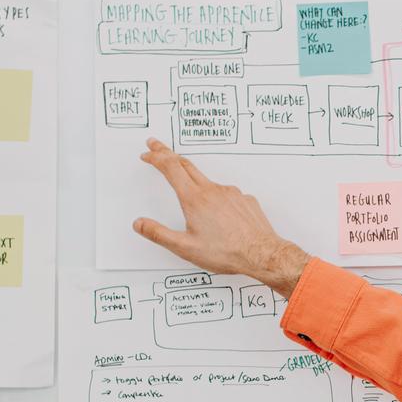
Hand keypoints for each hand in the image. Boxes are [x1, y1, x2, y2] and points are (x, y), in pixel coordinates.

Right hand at [134, 142, 307, 292]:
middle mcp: (212, 191)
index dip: (156, 157)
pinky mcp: (244, 199)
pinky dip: (216, 199)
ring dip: (193, 180)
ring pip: (207, 181)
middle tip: (156, 148)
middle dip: (168, 154)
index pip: (170, 168)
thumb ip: (159, 234)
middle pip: (186, 164)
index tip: (147, 153)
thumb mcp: (185, 247)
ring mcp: (230, 193)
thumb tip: (139, 224)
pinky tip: (218, 215)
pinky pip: (226, 194)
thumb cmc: (227, 252)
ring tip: (191, 199)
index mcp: (194, 199)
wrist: (262, 254)